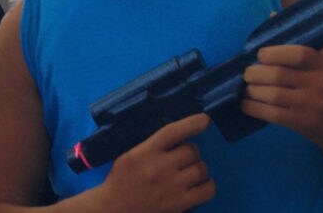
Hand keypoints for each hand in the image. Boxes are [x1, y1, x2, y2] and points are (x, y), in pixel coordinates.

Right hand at [89, 113, 214, 212]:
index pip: (172, 132)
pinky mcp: (180, 204)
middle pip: (191, 150)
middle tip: (182, 158)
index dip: (191, 123)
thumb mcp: (131, 155)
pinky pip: (207, 190)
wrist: (115, 209)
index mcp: (145, 152)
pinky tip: (199, 184)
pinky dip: (207, 185)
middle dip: (190, 152)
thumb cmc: (121, 181)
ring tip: (188, 172)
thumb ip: (151, 145)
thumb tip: (178, 137)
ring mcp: (172, 187)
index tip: (204, 119)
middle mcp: (160, 168)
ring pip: (201, 168)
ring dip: (198, 168)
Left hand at [241, 45, 322, 144]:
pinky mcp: (304, 123)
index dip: (274, 53)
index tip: (260, 56)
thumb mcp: (317, 70)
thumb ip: (294, 55)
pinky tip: (245, 105)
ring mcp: (312, 105)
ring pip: (272, 94)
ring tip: (246, 89)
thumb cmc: (320, 91)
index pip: (298, 54)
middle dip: (255, 73)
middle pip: (278, 74)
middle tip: (247, 75)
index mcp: (322, 66)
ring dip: (252, 91)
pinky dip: (254, 107)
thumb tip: (264, 32)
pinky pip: (272, 114)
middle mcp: (320, 84)